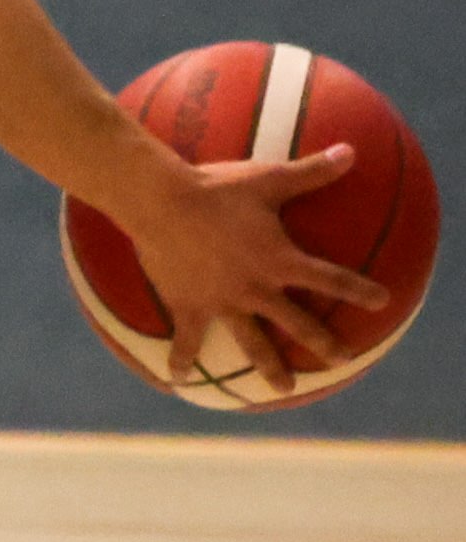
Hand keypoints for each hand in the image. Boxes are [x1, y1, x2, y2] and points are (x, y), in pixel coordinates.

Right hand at [114, 144, 390, 393]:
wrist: (160, 203)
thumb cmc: (217, 188)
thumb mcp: (268, 178)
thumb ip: (311, 172)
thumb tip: (351, 151)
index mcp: (280, 260)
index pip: (331, 279)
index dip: (359, 291)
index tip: (381, 301)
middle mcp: (257, 288)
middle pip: (298, 323)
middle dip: (323, 343)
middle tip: (341, 360)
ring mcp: (223, 302)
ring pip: (252, 342)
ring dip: (270, 368)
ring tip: (283, 390)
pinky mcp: (188, 305)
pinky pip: (188, 339)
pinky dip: (183, 361)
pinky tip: (180, 380)